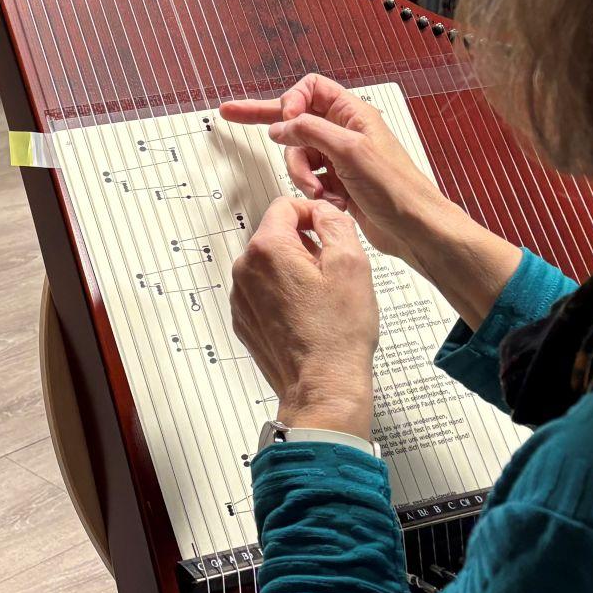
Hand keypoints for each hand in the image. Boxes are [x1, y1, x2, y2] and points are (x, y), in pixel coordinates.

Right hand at [220, 74, 521, 325]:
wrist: (415, 228)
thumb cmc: (398, 189)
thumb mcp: (350, 150)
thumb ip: (310, 131)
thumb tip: (281, 124)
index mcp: (352, 114)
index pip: (311, 89)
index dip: (292, 101)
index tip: (285, 122)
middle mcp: (344, 132)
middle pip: (296, 118)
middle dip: (266, 120)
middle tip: (231, 112)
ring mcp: (338, 158)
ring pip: (297, 154)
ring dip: (301, 174)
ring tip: (320, 190)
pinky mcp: (336, 182)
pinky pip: (307, 179)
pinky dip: (311, 190)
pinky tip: (329, 200)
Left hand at [232, 197, 378, 437]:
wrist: (322, 386)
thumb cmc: (338, 333)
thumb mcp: (351, 264)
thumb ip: (334, 224)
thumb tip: (323, 211)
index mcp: (267, 249)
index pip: (285, 206)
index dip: (313, 214)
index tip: (329, 231)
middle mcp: (245, 270)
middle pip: (276, 236)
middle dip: (305, 245)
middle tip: (332, 272)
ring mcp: (241, 296)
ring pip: (270, 265)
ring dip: (295, 271)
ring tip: (322, 299)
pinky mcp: (244, 319)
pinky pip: (263, 292)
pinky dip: (284, 294)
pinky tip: (307, 315)